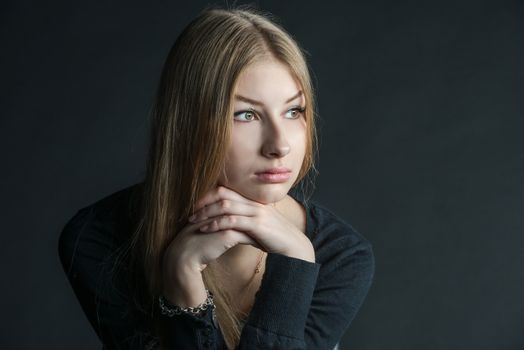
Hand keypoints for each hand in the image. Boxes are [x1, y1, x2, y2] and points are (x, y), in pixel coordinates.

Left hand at [188, 185, 312, 258]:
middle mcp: (253, 203)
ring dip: (206, 213)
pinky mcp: (258, 224)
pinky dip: (216, 224)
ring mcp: (256, 212)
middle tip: (189, 212)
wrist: (294, 247)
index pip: (226, 190)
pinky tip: (206, 230)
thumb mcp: (257, 226)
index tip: (195, 205)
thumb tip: (228, 225)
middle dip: (203, 202)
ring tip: (193, 221)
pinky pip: (232, 220)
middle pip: (223, 194)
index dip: (208, 195)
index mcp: (253, 201)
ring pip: (225, 206)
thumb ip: (243, 222)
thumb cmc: (274, 239)